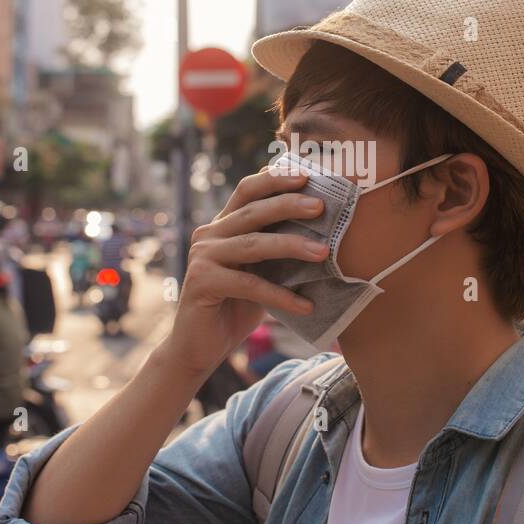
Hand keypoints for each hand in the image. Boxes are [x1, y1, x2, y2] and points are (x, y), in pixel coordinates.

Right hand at [160, 167, 327, 378]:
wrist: (199, 349)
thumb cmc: (236, 308)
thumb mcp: (261, 273)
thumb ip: (278, 251)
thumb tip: (325, 234)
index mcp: (223, 225)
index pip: (247, 190)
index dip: (275, 179)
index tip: (307, 174)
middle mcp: (209, 235)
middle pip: (252, 211)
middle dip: (288, 204)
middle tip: (320, 206)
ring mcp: (202, 257)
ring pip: (253, 244)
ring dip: (291, 246)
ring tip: (323, 253)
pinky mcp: (202, 283)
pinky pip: (249, 285)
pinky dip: (281, 296)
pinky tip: (306, 306)